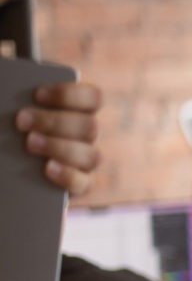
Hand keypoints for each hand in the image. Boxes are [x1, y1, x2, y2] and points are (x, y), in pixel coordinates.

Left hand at [15, 82, 102, 197]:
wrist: (8, 165)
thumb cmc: (13, 128)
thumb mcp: (17, 112)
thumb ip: (22, 102)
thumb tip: (15, 98)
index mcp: (81, 111)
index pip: (94, 98)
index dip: (69, 96)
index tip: (37, 95)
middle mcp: (88, 137)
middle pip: (89, 127)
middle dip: (55, 123)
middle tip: (21, 121)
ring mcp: (86, 162)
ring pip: (91, 155)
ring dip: (60, 147)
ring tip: (30, 143)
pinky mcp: (80, 185)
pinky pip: (84, 183)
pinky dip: (67, 175)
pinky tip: (47, 168)